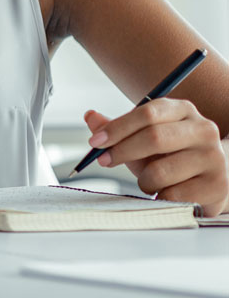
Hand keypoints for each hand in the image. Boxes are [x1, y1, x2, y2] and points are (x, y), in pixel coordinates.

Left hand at [84, 100, 227, 214]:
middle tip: (104, 161)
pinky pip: (173, 195)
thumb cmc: (172, 156)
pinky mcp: (217, 186)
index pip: (148, 112)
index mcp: (183, 110)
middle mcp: (203, 130)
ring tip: (148, 181)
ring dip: (143, 180)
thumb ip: (118, 128)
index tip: (96, 141)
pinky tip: (164, 193)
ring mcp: (214, 158)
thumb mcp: (144, 138)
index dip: (118, 127)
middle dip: (122, 151)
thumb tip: (90, 116)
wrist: (211, 180)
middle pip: (154, 137)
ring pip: (161, 171)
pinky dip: (159, 197)